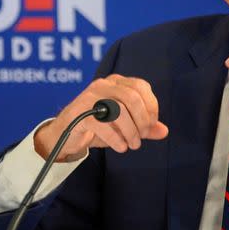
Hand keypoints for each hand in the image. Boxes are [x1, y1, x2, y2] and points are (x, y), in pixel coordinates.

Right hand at [34, 74, 168, 161]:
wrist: (64, 135)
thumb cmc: (96, 127)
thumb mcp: (123, 126)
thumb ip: (143, 127)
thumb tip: (164, 131)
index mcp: (115, 82)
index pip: (141, 87)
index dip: (151, 107)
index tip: (150, 126)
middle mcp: (103, 85)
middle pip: (132, 97)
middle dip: (142, 120)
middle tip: (141, 137)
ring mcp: (90, 97)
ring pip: (119, 110)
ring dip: (131, 132)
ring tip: (132, 144)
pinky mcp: (79, 113)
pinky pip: (103, 125)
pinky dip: (116, 139)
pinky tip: (120, 147)